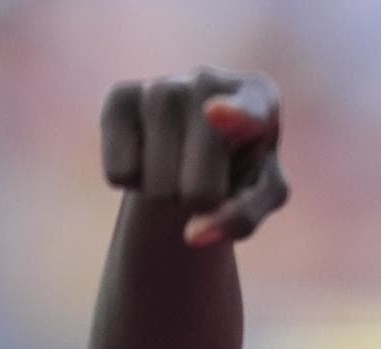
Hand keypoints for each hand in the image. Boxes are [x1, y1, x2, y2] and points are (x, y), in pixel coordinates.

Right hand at [100, 68, 288, 246]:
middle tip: (209, 177)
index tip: (214, 114)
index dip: (234, 116)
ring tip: (180, 165)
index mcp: (260, 97)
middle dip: (203, 201)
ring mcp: (162, 85)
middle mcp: (209, 81)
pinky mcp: (119, 96)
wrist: (194, 151)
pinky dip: (132, 182)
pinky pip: (120, 173)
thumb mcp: (261, 196)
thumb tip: (193, 235)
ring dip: (168, 194)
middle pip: (200, 187)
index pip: (248, 112)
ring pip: (158, 185)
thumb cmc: (241, 169)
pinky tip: (148, 155)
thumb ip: (243, 217)